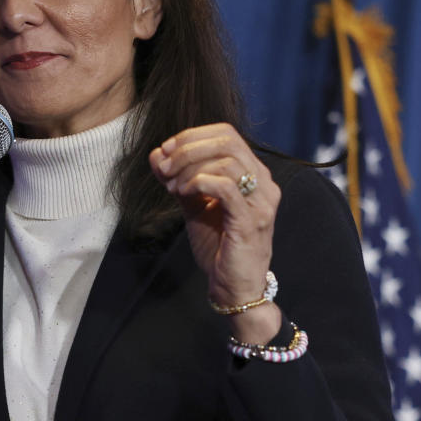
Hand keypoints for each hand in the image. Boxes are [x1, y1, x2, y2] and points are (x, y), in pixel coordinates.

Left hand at [149, 124, 281, 343]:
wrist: (234, 287)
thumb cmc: (218, 246)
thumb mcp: (193, 206)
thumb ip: (177, 178)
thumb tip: (157, 153)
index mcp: (253, 174)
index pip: (227, 134)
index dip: (193, 136)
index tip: (166, 151)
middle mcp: (264, 183)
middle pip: (228, 141)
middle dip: (188, 148)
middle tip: (165, 168)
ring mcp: (261, 202)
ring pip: (226, 161)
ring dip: (190, 168)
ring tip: (173, 187)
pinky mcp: (251, 221)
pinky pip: (227, 187)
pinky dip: (200, 183)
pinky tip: (184, 194)